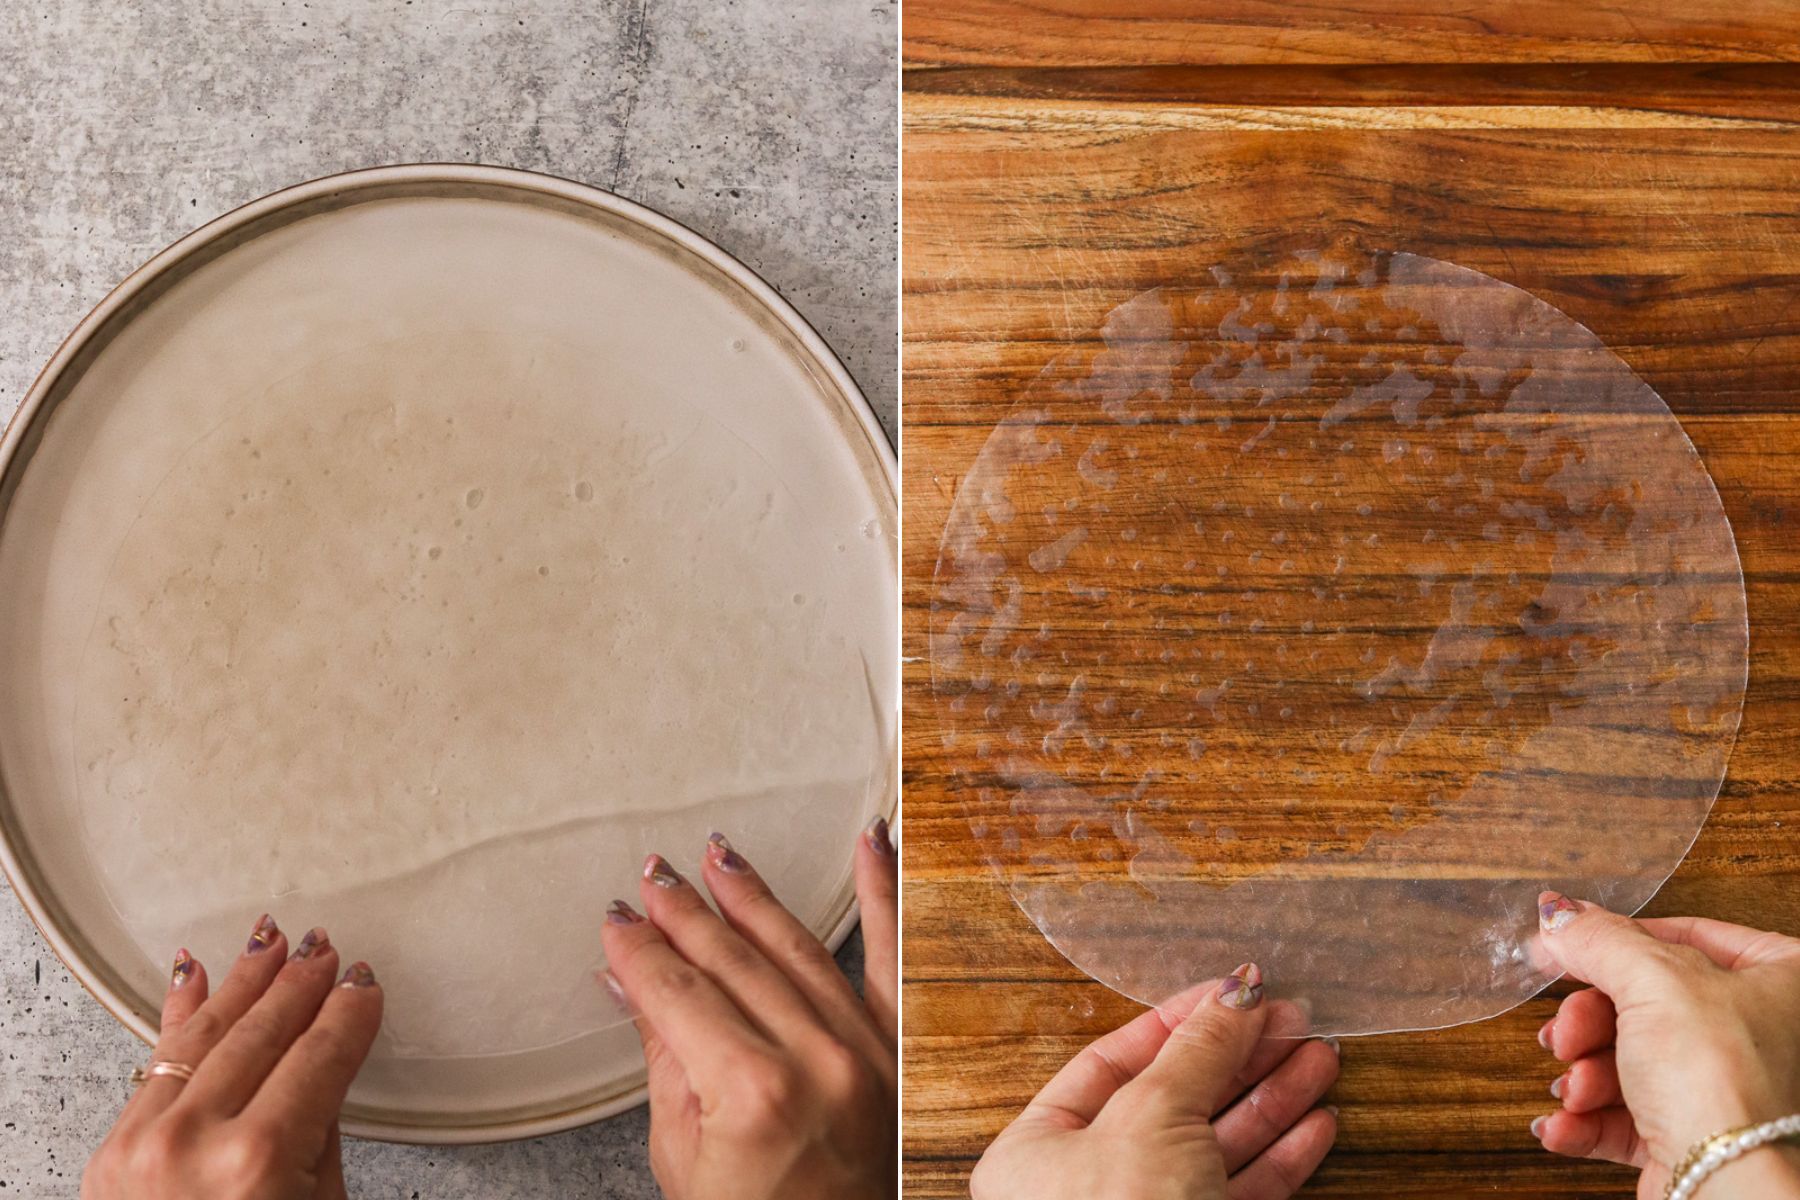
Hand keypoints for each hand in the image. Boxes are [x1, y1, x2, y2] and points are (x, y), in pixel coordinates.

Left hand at [83, 917, 382, 1199]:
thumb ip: (316, 1138)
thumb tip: (317, 1072)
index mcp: (259, 1161)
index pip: (320, 1056)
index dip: (349, 1014)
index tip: (365, 985)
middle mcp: (195, 1143)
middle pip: (263, 1033)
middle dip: (299, 984)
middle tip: (324, 949)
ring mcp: (143, 1145)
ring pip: (205, 1034)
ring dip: (244, 982)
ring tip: (270, 942)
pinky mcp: (109, 1153)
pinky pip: (153, 1063)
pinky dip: (179, 1014)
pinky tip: (195, 974)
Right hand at [600, 820, 897, 1199]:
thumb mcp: (684, 1157)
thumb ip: (662, 1058)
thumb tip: (629, 980)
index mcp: (753, 1092)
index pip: (680, 995)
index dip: (642, 950)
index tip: (618, 916)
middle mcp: (817, 1060)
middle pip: (734, 963)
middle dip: (685, 912)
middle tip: (655, 872)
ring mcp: (869, 1049)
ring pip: (799, 947)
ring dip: (755, 894)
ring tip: (719, 855)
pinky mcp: (902, 1047)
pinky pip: (893, 955)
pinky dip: (882, 893)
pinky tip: (871, 839)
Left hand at [971, 965, 1338, 1199]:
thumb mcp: (1152, 1115)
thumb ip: (1197, 1049)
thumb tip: (1236, 990)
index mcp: (1039, 1148)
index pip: (1115, 1060)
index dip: (1181, 1021)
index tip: (1238, 990)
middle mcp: (1088, 1187)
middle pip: (1174, 1099)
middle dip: (1239, 1058)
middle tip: (1295, 1018)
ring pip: (1215, 1146)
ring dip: (1273, 1098)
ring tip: (1323, 1055)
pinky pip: (1242, 1191)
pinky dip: (1281, 1156)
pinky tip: (1318, 1120)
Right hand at [1532, 892, 1799, 1197]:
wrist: (1732, 1188)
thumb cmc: (1726, 1082)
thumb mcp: (1652, 980)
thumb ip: (1600, 940)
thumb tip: (1560, 914)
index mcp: (1781, 980)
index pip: (1685, 936)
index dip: (1616, 943)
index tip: (1563, 945)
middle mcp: (1761, 1034)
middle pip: (1645, 1004)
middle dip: (1589, 1026)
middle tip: (1566, 1035)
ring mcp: (1728, 1091)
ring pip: (1630, 1063)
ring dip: (1584, 1076)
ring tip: (1573, 1089)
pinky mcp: (1696, 1140)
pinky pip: (1627, 1118)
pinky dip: (1585, 1119)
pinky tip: (1561, 1123)